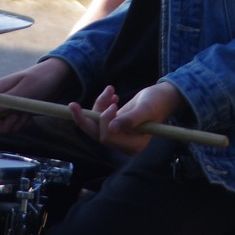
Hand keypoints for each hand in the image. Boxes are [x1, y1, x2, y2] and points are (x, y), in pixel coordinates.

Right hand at [0, 58, 73, 134]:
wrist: (55, 78)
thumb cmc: (39, 79)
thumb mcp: (25, 89)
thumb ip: (5, 100)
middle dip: (2, 125)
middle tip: (16, 117)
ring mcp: (6, 107)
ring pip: (1, 126)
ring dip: (14, 125)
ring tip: (25, 114)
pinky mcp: (15, 113)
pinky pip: (12, 126)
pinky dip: (20, 125)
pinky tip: (29, 116)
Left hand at [70, 81, 187, 154]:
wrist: (162, 97)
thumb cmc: (157, 102)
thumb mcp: (145, 109)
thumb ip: (131, 119)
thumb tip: (112, 129)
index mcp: (133, 145)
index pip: (107, 138)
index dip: (104, 121)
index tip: (114, 104)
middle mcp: (124, 144)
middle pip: (96, 135)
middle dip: (86, 118)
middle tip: (73, 105)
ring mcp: (119, 135)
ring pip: (97, 124)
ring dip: (99, 105)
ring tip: (111, 90)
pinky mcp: (115, 125)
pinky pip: (101, 117)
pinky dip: (103, 104)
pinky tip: (113, 94)